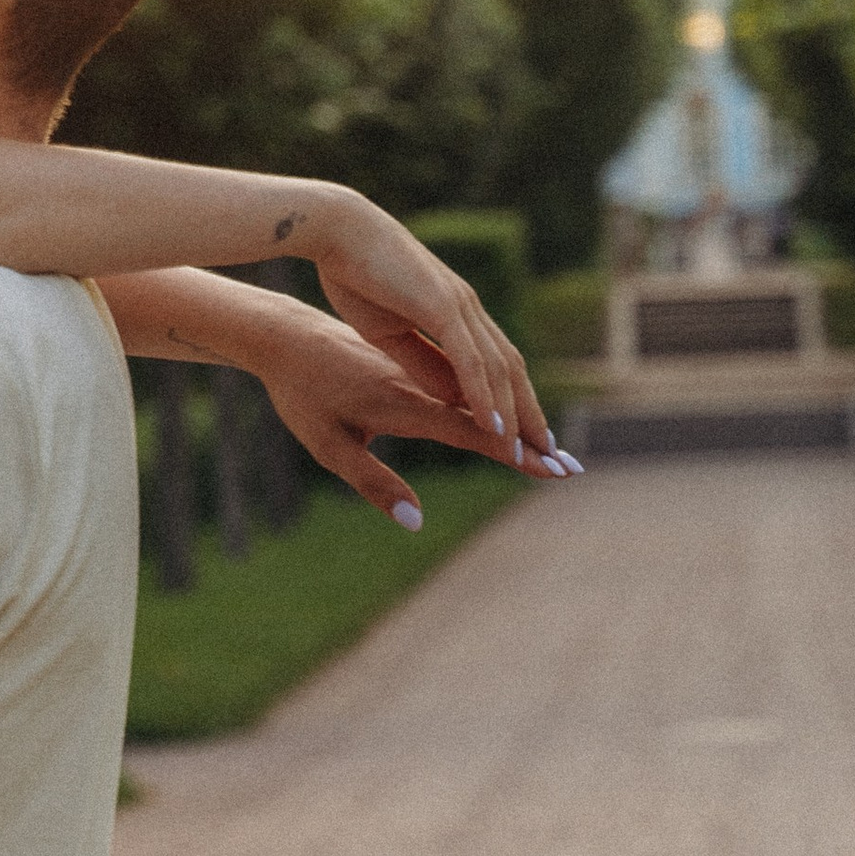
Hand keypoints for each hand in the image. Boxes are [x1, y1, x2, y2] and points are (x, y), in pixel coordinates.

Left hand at [256, 310, 577, 522]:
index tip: (550, 469)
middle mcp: (421, 380)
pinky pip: (466, 378)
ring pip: (481, 389)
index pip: (470, 429)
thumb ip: (373, 483)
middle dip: (530, 437)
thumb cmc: (301, 394)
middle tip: (570, 467)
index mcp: (401, 400)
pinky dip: (494, 398)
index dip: (512, 450)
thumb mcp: (327, 446)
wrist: (284, 333)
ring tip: (551, 446)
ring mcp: (421, 366)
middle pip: (488, 408)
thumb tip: (416, 522)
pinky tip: (508, 416)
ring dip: (519, 415)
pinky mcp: (416, 359)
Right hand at [298, 190, 553, 453]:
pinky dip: (486, 396)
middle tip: (551, 457)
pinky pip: (471, 360)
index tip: (529, 438)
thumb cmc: (354, 275)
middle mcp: (467, 308)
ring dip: (516, 413)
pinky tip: (496, 426)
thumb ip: (422, 362)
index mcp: (455, 312)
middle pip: (511, 369)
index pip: (497, 364)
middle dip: (531, 414)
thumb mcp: (389, 332)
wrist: (334, 229)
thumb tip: (454, 398)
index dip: (516, 401)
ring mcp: (458, 305)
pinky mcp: (441, 305)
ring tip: (529, 453)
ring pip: (498, 368)